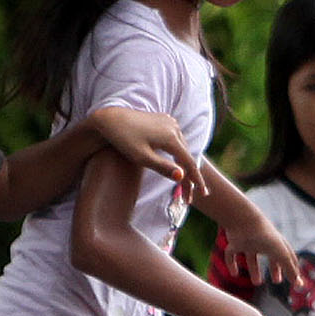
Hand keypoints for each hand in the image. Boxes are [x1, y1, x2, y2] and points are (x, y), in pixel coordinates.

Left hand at [86, 105, 207, 198]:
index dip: (197, 180)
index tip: (203, 193)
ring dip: (184, 165)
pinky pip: (176, 139)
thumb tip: (182, 176)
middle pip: (187, 156)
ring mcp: (170, 122)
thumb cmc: (124, 140)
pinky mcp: (164, 120)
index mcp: (171, 138)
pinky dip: (178, 153)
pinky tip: (178, 162)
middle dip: (189, 177)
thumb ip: (162, 167)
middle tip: (188, 197)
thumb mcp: (142, 157)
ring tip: (185, 184)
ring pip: (182, 148)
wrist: (111, 118)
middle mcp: (174, 128)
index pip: (189, 163)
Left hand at [219, 214, 301, 293]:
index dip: (291, 266)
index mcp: (276, 243)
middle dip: (275, 268)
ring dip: (254, 270)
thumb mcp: (281, 255)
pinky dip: (231, 264)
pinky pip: (232, 254)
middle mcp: (263, 242)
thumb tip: (299, 285)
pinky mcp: (235, 243)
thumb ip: (290, 269)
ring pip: (251, 257)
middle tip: (277, 281)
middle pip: (270, 256)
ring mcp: (248, 242)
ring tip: (257, 282)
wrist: (244, 221)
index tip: (294, 278)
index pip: (287, 255)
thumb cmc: (265, 237)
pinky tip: (233, 273)